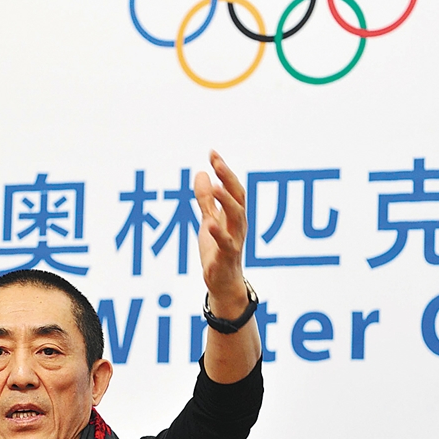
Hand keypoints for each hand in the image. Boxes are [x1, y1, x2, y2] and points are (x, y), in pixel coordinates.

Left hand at [195, 150, 260, 381]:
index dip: (224, 170)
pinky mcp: (227, 258)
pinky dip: (219, 234)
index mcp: (234, 215)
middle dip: (228, 178)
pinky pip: (226, 245)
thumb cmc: (218, 252)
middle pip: (238, 197)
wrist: (223, 286)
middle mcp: (238, 225)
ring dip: (226, 201)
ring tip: (214, 186)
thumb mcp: (208, 221)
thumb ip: (205, 200)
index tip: (212, 152)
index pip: (232, 187)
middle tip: (217, 161)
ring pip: (237, 217)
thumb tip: (200, 172)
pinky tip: (208, 224)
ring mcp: (235, 241)